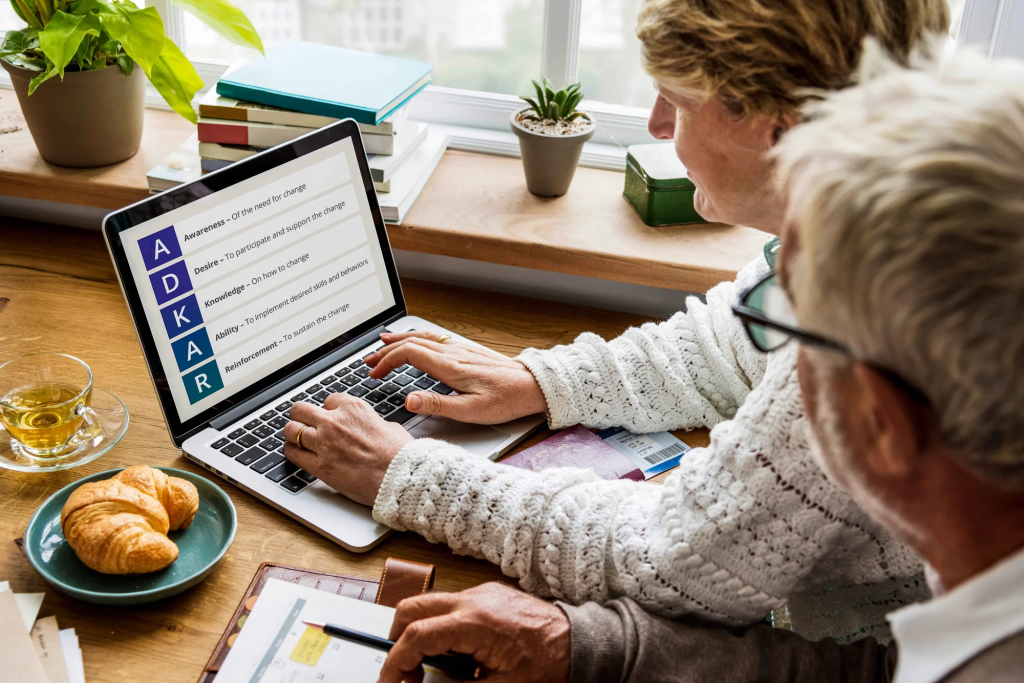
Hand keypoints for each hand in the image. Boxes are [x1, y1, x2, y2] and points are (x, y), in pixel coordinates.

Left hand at [282, 393, 412, 504]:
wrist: (400, 477)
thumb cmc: (399, 454)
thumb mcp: (387, 426)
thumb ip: (370, 422)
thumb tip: (368, 426)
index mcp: (353, 408)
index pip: (329, 400)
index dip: (328, 409)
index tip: (328, 415)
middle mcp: (334, 422)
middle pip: (301, 410)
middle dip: (301, 415)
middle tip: (301, 421)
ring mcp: (324, 443)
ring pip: (291, 430)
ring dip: (292, 432)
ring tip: (294, 436)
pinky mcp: (320, 466)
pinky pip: (293, 453)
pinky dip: (291, 451)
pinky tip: (295, 452)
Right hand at [364, 331, 547, 424]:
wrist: (533, 386)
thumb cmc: (506, 400)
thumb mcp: (471, 411)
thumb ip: (437, 405)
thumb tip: (408, 400)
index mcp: (450, 367)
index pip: (409, 354)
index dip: (387, 361)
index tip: (375, 374)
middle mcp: (453, 353)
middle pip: (412, 343)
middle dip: (386, 350)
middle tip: (369, 361)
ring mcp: (461, 349)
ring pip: (424, 337)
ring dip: (400, 340)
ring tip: (383, 342)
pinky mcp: (468, 351)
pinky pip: (436, 338)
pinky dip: (418, 338)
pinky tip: (417, 342)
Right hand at [379, 583, 570, 682]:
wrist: (580, 641)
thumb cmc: (549, 663)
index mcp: (474, 623)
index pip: (415, 636)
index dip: (395, 662)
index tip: (390, 682)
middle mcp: (473, 600)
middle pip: (412, 608)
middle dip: (398, 639)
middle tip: (405, 671)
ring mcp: (481, 593)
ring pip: (430, 604)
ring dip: (421, 633)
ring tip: (436, 666)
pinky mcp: (489, 593)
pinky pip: (452, 604)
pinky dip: (443, 626)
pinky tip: (459, 653)